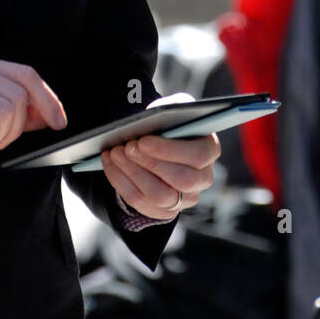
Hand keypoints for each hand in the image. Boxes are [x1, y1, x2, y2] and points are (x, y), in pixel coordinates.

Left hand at [100, 91, 219, 219]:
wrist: (160, 141)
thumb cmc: (169, 122)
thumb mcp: (173, 108)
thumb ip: (170, 109)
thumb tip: (153, 117)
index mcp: (209, 150)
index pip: (198, 156)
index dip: (170, 150)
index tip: (143, 140)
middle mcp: (203, 178)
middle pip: (180, 179)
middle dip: (149, 163)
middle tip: (126, 147)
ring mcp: (185, 198)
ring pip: (160, 195)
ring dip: (133, 173)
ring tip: (114, 153)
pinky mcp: (166, 210)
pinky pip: (142, 203)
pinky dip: (121, 182)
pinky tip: (109, 164)